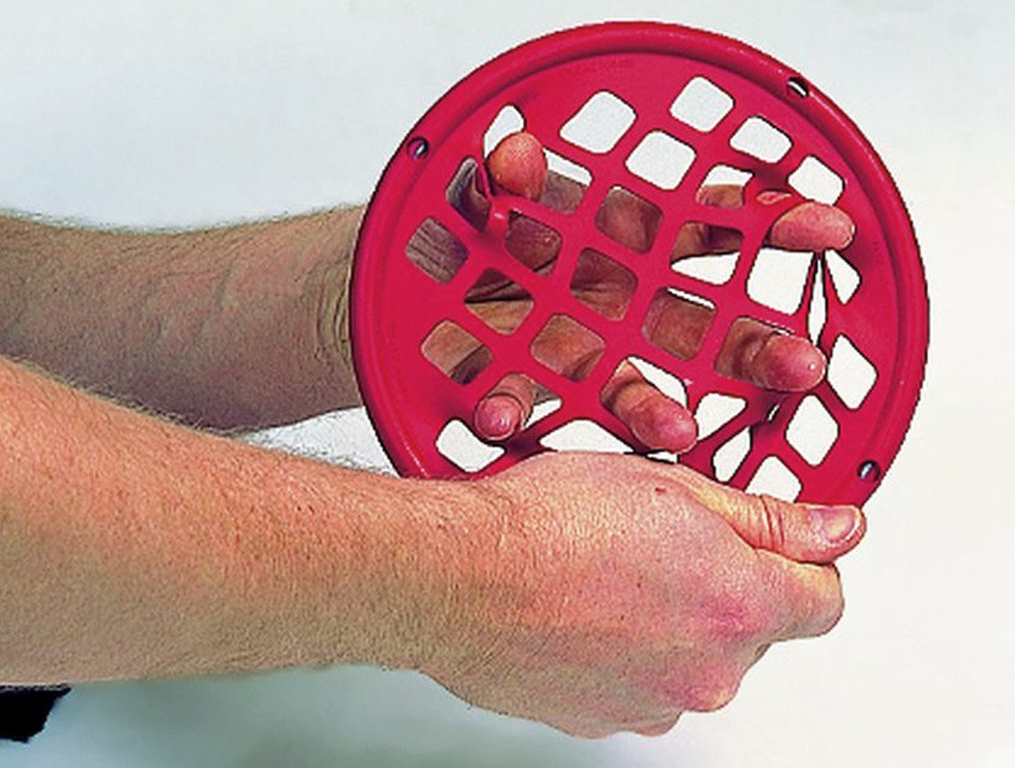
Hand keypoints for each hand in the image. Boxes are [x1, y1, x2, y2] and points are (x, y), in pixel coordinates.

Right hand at [422, 452, 864, 736]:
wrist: (457, 575)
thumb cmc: (546, 522)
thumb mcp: (673, 486)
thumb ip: (771, 517)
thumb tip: (838, 528)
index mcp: (739, 605)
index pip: (827, 599)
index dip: (806, 561)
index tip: (777, 542)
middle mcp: (708, 673)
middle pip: (754, 630)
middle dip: (727, 585)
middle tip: (666, 540)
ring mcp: (655, 706)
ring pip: (695, 658)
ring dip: (673, 621)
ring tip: (613, 573)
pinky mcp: (606, 720)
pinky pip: (642, 683)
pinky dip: (629, 651)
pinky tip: (586, 608)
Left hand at [424, 132, 853, 452]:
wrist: (419, 286)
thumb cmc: (483, 229)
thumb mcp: (492, 189)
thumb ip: (505, 177)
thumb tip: (515, 152)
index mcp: (632, 241)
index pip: (719, 228)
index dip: (775, 225)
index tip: (832, 228)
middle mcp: (622, 304)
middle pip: (708, 332)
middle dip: (760, 350)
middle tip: (804, 366)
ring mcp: (580, 353)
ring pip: (634, 390)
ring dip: (658, 412)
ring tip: (678, 429)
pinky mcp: (527, 384)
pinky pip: (528, 407)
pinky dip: (515, 412)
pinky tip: (502, 417)